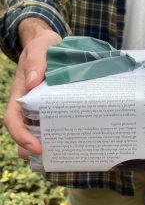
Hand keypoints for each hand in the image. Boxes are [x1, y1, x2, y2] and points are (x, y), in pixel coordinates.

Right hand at [3, 18, 61, 159]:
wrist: (52, 44)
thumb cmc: (44, 45)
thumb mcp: (40, 47)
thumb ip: (37, 61)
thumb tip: (33, 83)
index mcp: (20, 93)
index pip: (13, 119)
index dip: (20, 135)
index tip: (34, 147)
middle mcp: (28, 104)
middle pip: (24, 131)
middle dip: (32, 148)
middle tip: (49, 160)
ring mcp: (40, 106)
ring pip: (38, 131)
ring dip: (45, 146)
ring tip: (61, 158)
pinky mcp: (54, 106)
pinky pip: (53, 123)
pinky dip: (57, 135)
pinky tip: (71, 142)